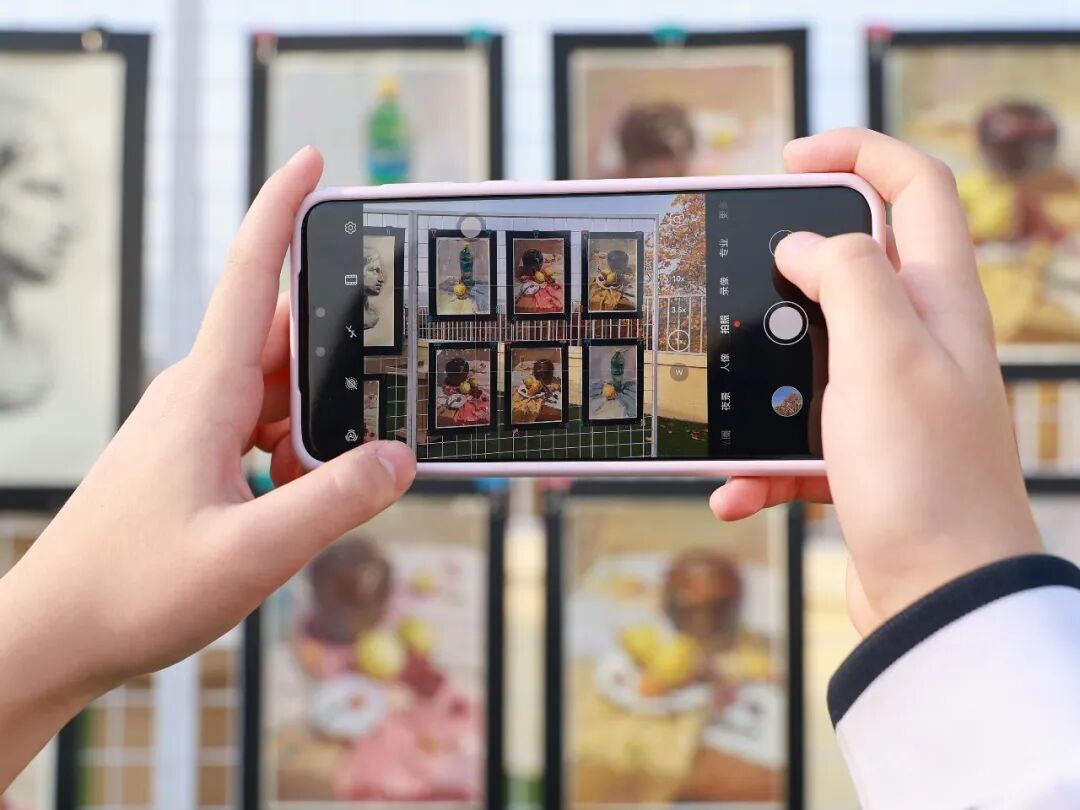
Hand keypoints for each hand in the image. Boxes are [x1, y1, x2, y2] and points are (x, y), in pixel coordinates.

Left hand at [0, 146, 414, 787]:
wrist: (57, 632)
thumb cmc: (133, 591)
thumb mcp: (253, 553)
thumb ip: (333, 502)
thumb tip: (398, 457)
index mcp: (208, 393)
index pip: (253, 277)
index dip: (282, 212)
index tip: (313, 164)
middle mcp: (199, 394)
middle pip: (287, 340)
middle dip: (342, 359)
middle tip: (384, 393)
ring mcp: (193, 424)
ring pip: (278, 391)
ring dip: (317, 422)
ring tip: (332, 480)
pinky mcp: (193, 455)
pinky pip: (261, 428)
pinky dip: (295, 450)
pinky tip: (299, 499)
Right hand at [710, 128, 1040, 634]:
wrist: (940, 600)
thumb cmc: (925, 476)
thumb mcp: (885, 355)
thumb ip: (848, 277)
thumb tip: (802, 244)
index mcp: (939, 301)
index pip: (916, 188)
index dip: (858, 154)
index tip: (789, 162)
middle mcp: (920, 342)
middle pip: (851, 270)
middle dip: (784, 274)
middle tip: (732, 282)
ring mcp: (889, 401)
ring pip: (808, 359)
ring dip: (761, 386)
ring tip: (726, 418)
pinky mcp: (860, 456)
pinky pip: (795, 438)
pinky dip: (761, 462)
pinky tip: (736, 491)